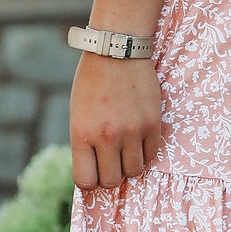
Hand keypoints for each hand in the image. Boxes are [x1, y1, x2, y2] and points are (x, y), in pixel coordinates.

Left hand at [70, 54, 163, 191]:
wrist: (117, 50)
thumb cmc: (93, 82)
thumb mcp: (78, 114)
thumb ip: (85, 143)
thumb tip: (95, 173)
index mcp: (82, 134)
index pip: (85, 181)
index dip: (89, 181)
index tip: (93, 173)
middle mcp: (107, 137)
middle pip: (111, 181)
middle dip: (109, 174)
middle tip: (110, 160)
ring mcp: (132, 131)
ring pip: (134, 171)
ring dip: (129, 164)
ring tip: (125, 148)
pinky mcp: (152, 124)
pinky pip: (151, 155)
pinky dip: (144, 152)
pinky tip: (138, 138)